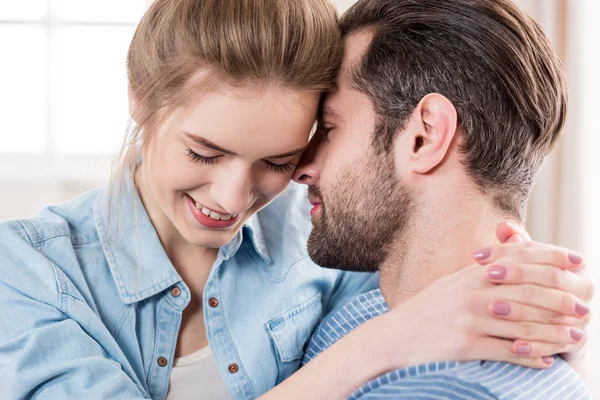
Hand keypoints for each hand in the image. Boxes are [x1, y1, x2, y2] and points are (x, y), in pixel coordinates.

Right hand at [383, 224, 592, 368]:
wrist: (394, 336)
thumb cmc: (427, 309)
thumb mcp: (452, 281)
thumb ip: (482, 267)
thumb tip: (511, 251)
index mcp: (471, 274)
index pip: (519, 259)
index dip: (552, 258)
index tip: (578, 262)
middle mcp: (472, 292)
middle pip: (528, 292)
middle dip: (561, 300)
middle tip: (584, 309)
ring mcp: (468, 319)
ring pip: (523, 325)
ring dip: (554, 332)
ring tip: (575, 338)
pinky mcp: (465, 345)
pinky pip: (505, 351)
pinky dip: (530, 357)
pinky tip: (546, 361)